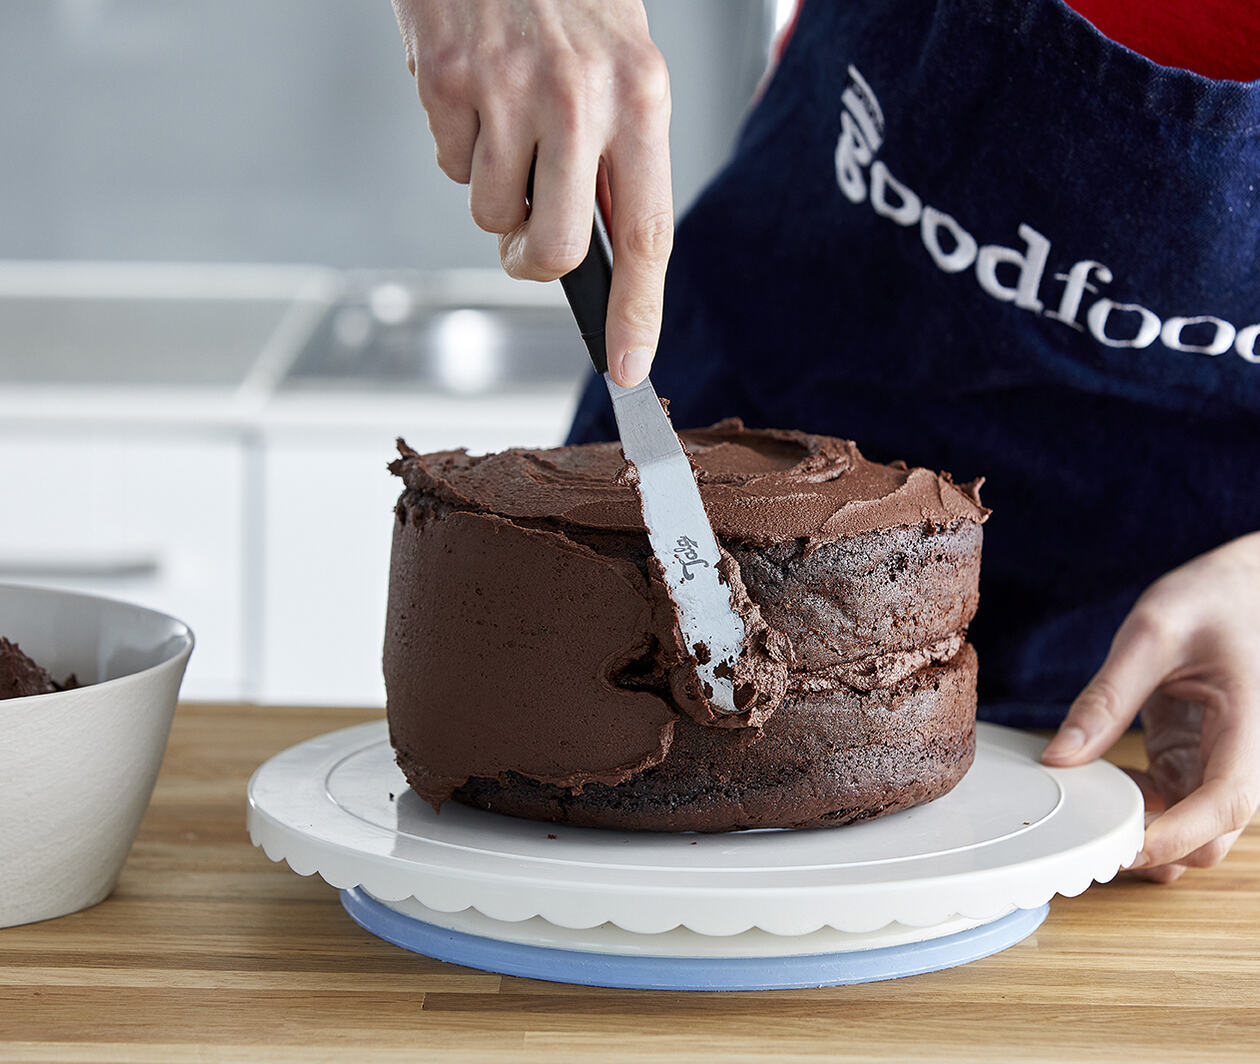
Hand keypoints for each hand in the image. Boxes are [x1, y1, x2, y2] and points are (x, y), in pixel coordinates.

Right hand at [392, 0, 672, 385]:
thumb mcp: (623, 62)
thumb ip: (619, 154)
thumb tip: (599, 252)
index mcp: (641, 98)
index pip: (647, 233)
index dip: (637, 312)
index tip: (630, 366)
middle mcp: (580, 100)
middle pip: (555, 249)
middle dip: (533, 260)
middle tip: (525, 235)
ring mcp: (508, 91)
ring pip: (491, 212)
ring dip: (493, 188)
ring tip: (504, 116)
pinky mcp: (446, 83)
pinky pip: (452, 167)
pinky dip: (459, 144)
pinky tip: (474, 90)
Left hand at [1042, 532, 1259, 881]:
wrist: (1240, 589)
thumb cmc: (1210, 600)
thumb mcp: (1151, 633)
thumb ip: (1107, 698)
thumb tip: (1059, 757)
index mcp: (1252, 724)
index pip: (1228, 801)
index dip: (1179, 835)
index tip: (1126, 850)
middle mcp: (1247, 756)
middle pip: (1213, 835)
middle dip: (1157, 848)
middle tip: (1085, 837)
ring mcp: (1222, 764)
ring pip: (1194, 831)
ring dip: (1145, 834)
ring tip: (1084, 813)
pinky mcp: (1198, 761)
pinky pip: (1174, 806)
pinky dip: (1140, 810)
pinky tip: (1100, 788)